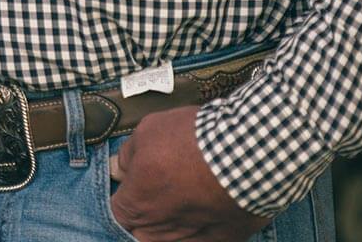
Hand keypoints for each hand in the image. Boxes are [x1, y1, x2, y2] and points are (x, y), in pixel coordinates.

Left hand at [108, 106, 272, 240]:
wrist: (243, 154)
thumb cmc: (192, 140)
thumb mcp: (148, 130)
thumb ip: (128, 155)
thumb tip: (120, 167)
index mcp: (135, 206)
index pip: (118, 208)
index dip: (128, 190)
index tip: (138, 178)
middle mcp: (156, 233)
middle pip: (142, 227)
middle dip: (148, 208)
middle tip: (165, 183)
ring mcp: (187, 241)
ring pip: (170, 235)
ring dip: (175, 217)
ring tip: (191, 188)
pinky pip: (201, 236)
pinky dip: (202, 222)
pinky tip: (210, 199)